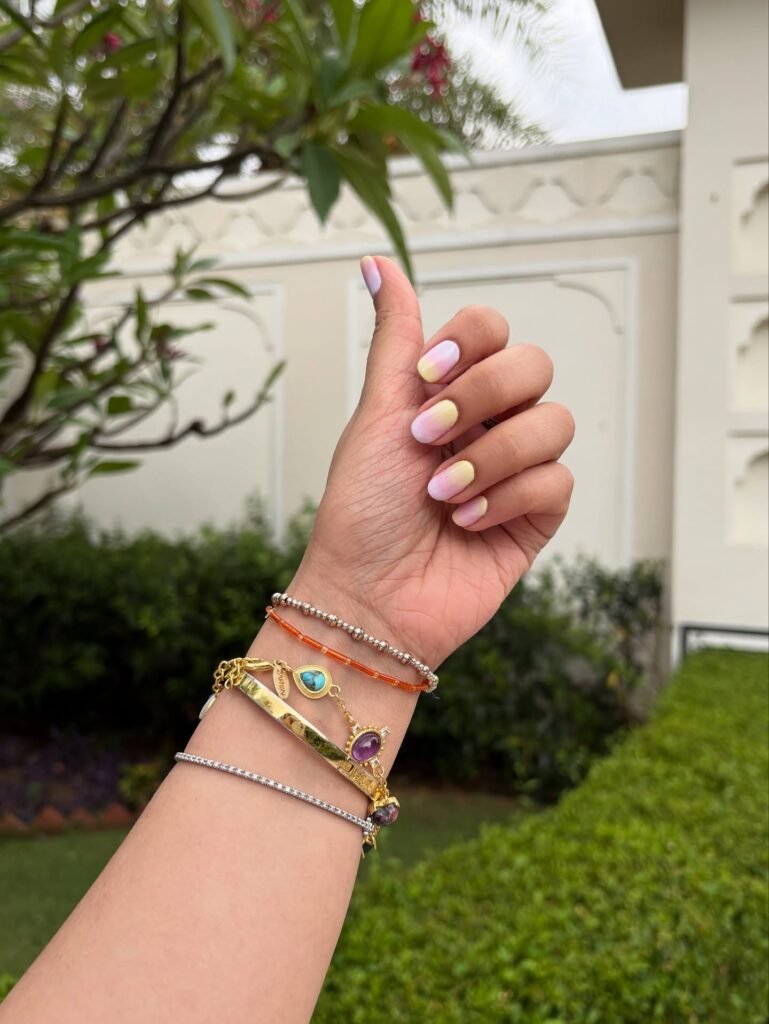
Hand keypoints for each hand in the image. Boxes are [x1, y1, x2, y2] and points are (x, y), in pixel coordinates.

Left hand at [292, 256, 574, 669]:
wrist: (367, 599)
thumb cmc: (360, 511)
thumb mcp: (376, 416)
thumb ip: (396, 341)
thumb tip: (376, 262)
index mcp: (447, 393)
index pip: (491, 330)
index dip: (470, 344)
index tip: (426, 378)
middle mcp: (488, 423)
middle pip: (533, 366)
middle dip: (482, 397)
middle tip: (429, 438)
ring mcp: (516, 469)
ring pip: (555, 421)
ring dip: (492, 456)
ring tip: (443, 495)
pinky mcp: (537, 516)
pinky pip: (557, 480)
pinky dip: (508, 498)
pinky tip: (467, 523)